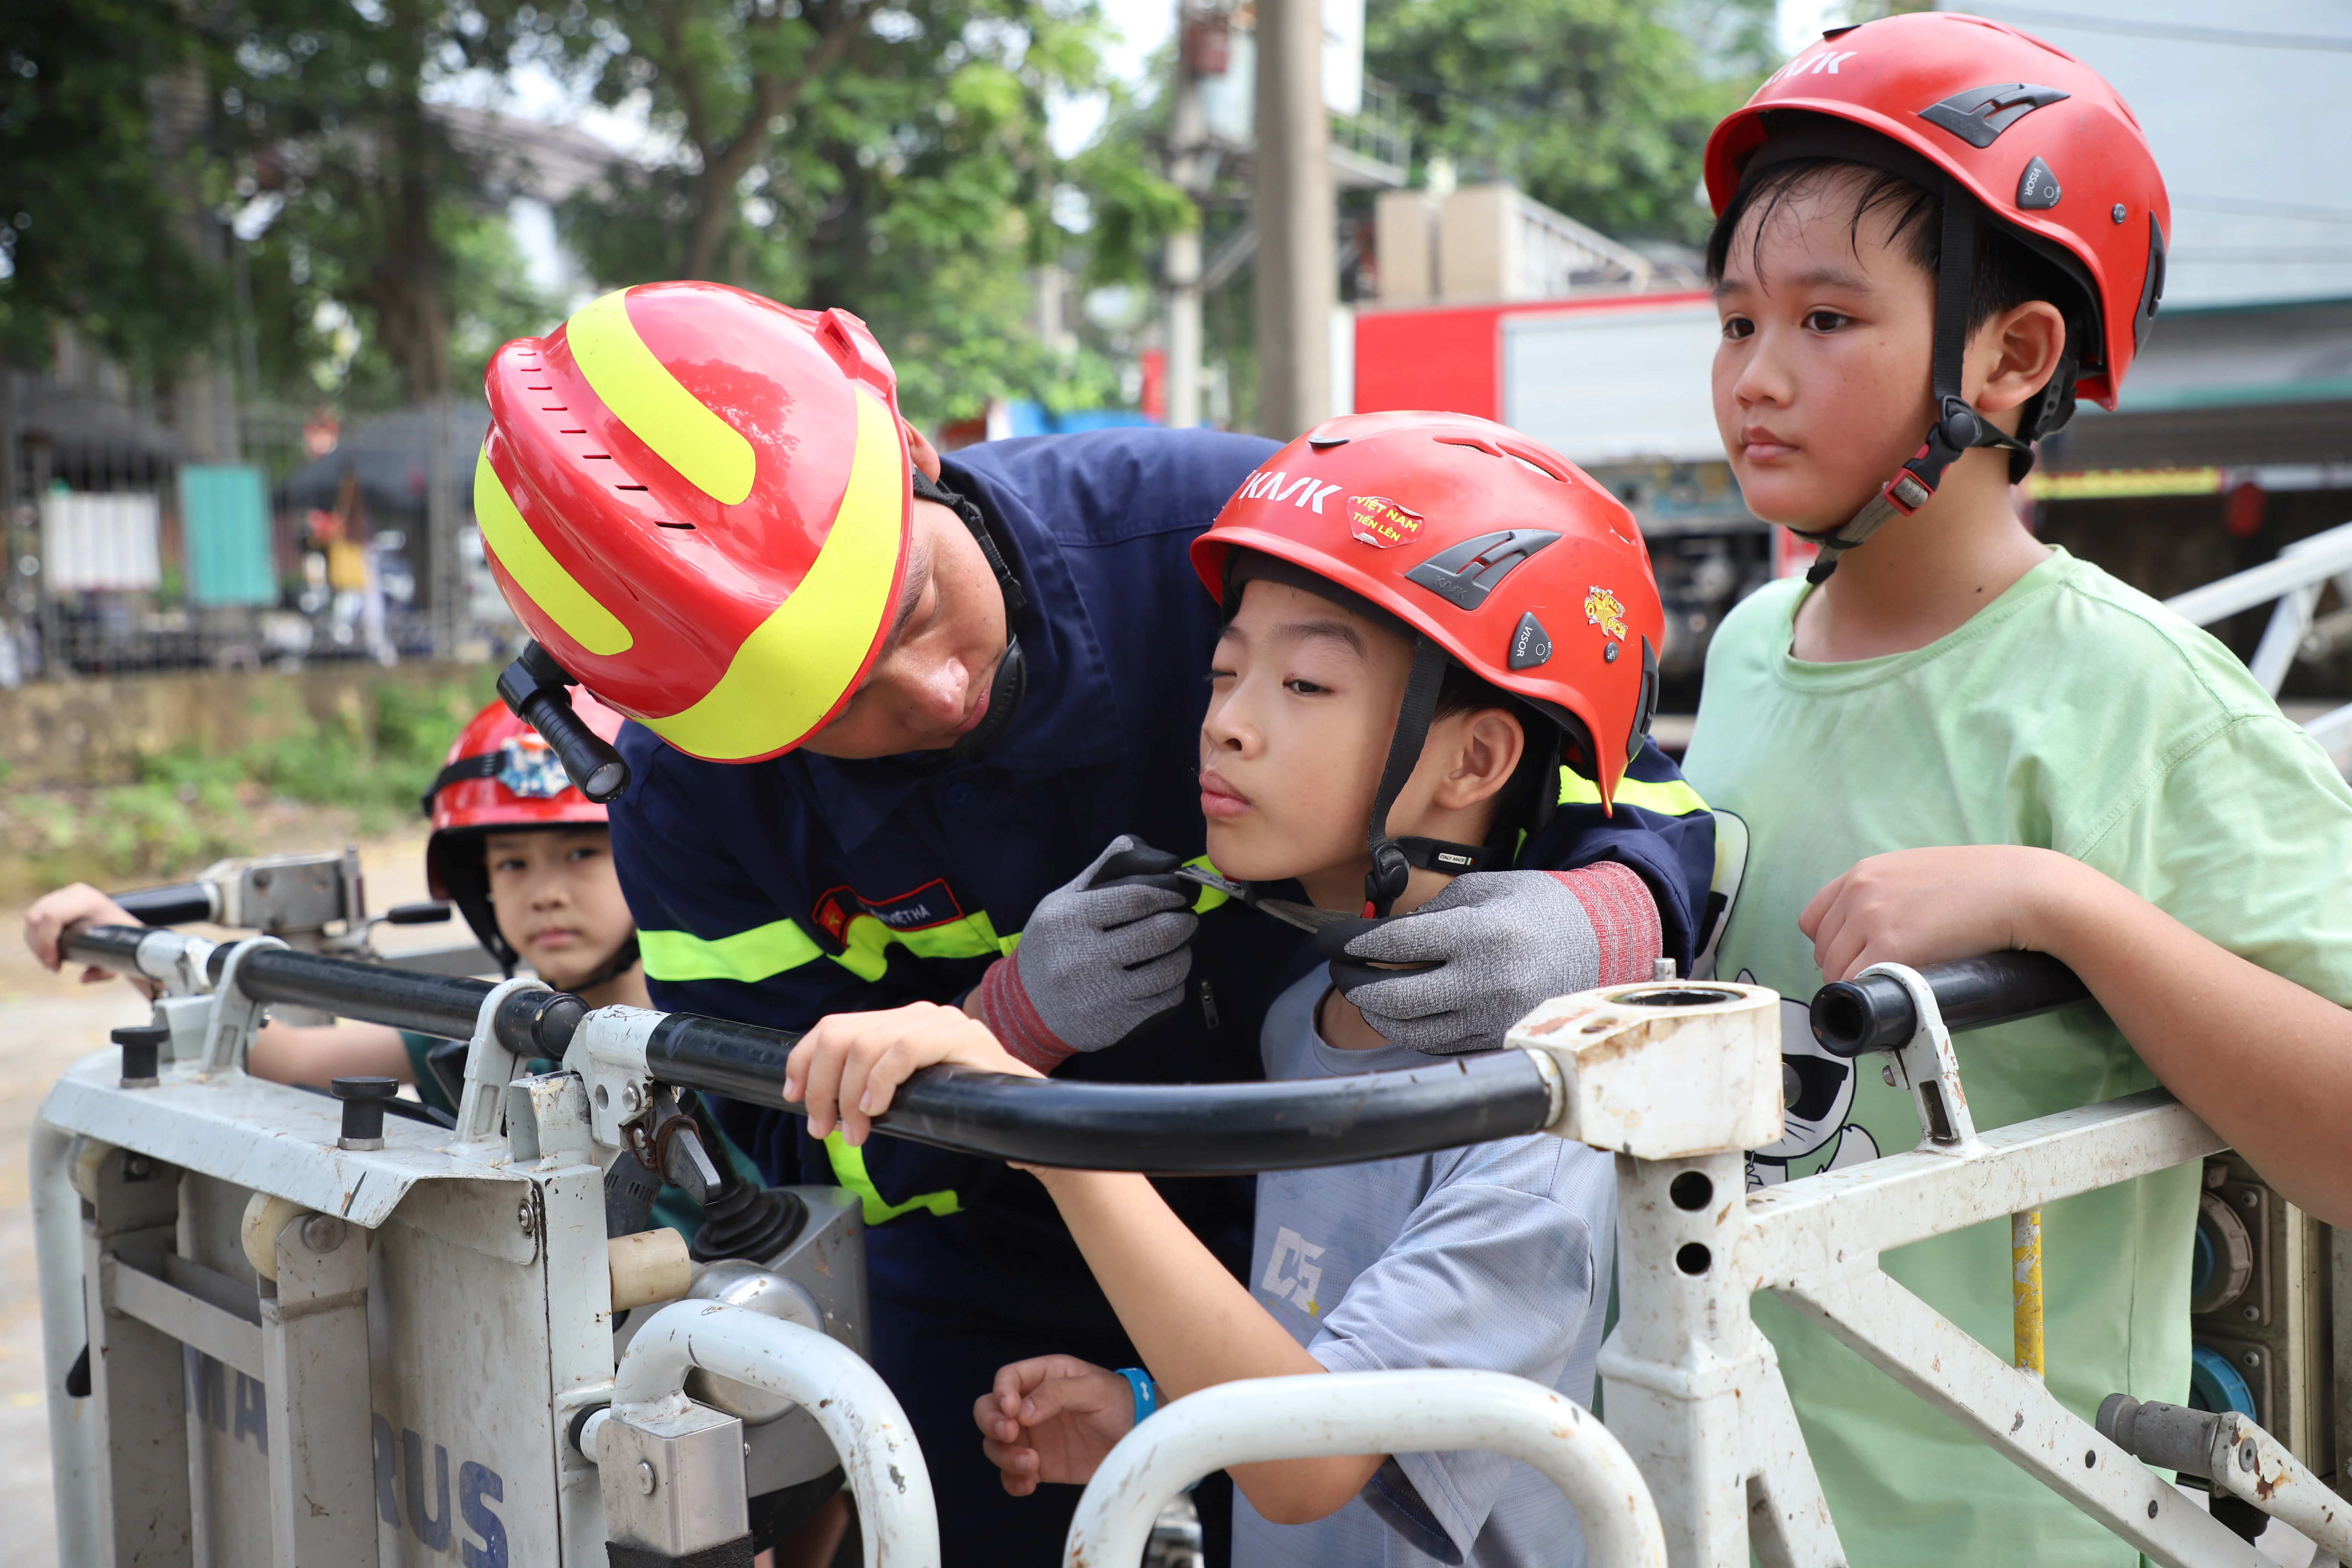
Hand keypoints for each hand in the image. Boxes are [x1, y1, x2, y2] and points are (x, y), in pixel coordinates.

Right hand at [24, 883, 145, 986]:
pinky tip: (48, 954)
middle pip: (36, 916)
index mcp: (89, 899)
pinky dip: (36, 939)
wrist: (126, 928)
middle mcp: (73, 893)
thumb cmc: (125, 940)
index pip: (52, 916)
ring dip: (35, 944)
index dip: (46, 942)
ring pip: (32, 918)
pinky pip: (34, 920)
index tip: (55, 965)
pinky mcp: (54, 902)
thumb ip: (105, 971)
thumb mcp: (120, 956)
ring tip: (51, 963)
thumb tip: (83, 979)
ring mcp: (62, 895)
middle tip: (52, 966)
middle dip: (39, 946)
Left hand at [782, 1001, 1036, 1145]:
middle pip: (842, 1034)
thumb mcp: (906, 1093)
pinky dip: (880, 1081)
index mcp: (899, 1022)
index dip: (803, 1058)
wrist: (1022, 1115)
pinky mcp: (960, 1036)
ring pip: (867, 1043)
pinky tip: (876, 1109)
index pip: (835, 1025)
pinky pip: (903, 1050)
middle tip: (822, 1128)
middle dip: (820, 1084)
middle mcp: (917, 1013)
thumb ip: (872, 1085)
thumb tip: (822, 1102)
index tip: (792, 1096)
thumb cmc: (961, 1108)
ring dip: (848, 1094)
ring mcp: (940, 1021)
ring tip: (852, 1133)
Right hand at [968, 835, 1195, 1065]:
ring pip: (1170, 969)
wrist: (1026, 1008)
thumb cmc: (1052, 944)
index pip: (1137, 898)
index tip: (1178, 894)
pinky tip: (1164, 976)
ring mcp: (1100, 995)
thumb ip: (1105, 871)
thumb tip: (1148, 850)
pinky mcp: (1116, 1023)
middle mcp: (1082, 958)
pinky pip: (1167, 998)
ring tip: (1179, 946)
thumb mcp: (1063, 901)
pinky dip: (1175, 984)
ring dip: (1184, 953)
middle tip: (1187, 919)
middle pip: (1160, 933)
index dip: (1168, 893)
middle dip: (1184, 922)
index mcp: (1068, 920)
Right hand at [973, 1355, 1136, 1495]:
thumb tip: (1022, 1410)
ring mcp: (1033, 1436)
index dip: (1002, 1393)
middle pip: (989, 1410)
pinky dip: (1012, 1480)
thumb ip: (1058, 1392)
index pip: (1008, 1379)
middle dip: (991, 1423)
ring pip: (995, 1444)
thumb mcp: (1095, 1388)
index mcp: (1044, 1377)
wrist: (1141, 1440)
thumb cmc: (1121, 1403)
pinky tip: (1030, 1483)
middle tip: (1011, 1435)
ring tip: (1032, 1464)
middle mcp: (1032, 1406)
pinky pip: (1011, 1474)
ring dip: (1004, 1455)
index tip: (1012, 1411)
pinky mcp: (1040, 1464)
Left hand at [1326, 865, 1659, 1053]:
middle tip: (1340, 972)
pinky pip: (1441, 1044)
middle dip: (1356, 986)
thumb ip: (1431, 912)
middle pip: (1396, 997)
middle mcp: (1487, 982)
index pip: (1398, 944)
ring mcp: (1495, 1018)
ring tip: (1363, 996)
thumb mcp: (1485, 889)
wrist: (1603, 941)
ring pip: (1413, 1032)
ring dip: (1378, 1016)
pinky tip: (1401, 1013)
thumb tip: (1383, 935)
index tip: (1334, 942)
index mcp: (1481, 934)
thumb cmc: (1539, 907)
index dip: (1356, 944)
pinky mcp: (1501, 1040)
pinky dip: (1412, 1031)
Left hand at [1800, 846, 2084, 981]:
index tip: (1854, 958)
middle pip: (1823, 950)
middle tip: (1879, 982)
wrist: (2020, 888)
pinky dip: (1867, 998)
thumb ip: (1887, 894)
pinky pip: (1855, 985)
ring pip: (1835, 972)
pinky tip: (1890, 998)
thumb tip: (1870, 935)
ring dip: (1857, 987)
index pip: (1814, 920)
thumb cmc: (1979, 884)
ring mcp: (1870, 917)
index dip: (1832, 944)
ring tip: (1890, 990)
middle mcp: (1858, 891)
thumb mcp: (1917, 872)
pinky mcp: (1890, 946)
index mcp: (1862, 872)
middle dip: (1846, 970)